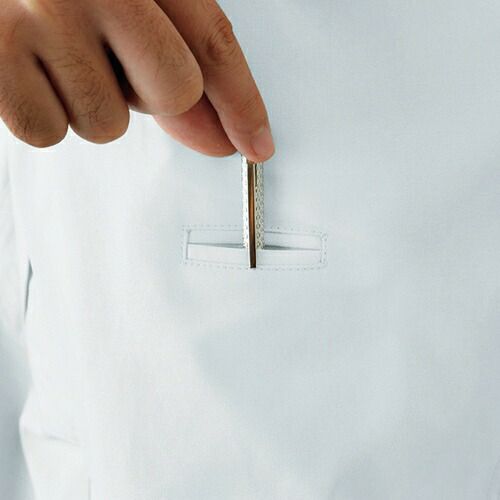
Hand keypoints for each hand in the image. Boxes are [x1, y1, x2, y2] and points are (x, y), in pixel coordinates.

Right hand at [0, 0, 274, 161]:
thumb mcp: (123, 5)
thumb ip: (170, 65)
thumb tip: (219, 137)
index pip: (212, 44)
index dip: (243, 103)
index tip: (258, 144)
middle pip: (173, 92)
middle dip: (150, 95)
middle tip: (110, 60)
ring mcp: (38, 15)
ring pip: (107, 125)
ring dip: (90, 104)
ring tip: (56, 55)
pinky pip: (48, 131)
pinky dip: (43, 112)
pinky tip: (25, 69)